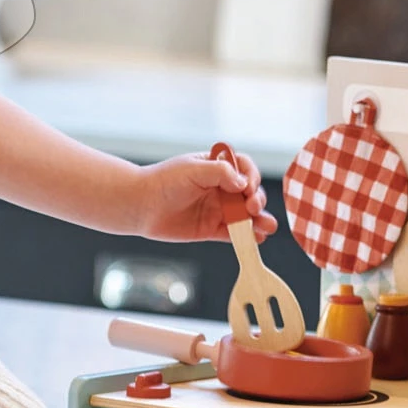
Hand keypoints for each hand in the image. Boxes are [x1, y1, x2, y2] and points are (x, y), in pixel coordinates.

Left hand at [133, 145, 276, 245]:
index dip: (252, 176)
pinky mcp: (211, 229)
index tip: (248, 187)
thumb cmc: (163, 181)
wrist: (140, 205)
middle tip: (253, 207)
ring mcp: (217, 209)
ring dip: (260, 220)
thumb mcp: (192, 169)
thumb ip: (220, 172)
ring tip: (267, 226)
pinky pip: (234, 234)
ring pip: (246, 215)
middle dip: (257, 200)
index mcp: (216, 167)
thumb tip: (243, 183)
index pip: (244, 168)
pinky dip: (247, 237)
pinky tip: (256, 239)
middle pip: (250, 193)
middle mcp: (220, 188)